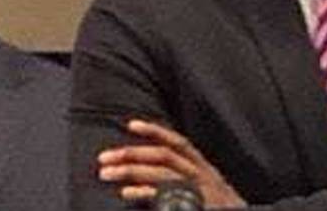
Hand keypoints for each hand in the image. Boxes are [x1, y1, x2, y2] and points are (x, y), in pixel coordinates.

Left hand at [98, 119, 245, 208]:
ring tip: (106, 173)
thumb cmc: (223, 210)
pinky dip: (145, 193)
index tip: (130, 124)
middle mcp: (202, 176)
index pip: (178, 142)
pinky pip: (166, 196)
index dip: (155, 131)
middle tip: (103, 158)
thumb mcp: (210, 189)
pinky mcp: (196, 206)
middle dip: (131, 153)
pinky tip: (126, 193)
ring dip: (130, 171)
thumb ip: (187, 176)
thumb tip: (153, 171)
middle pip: (163, 155)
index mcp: (204, 168)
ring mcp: (199, 192)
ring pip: (161, 173)